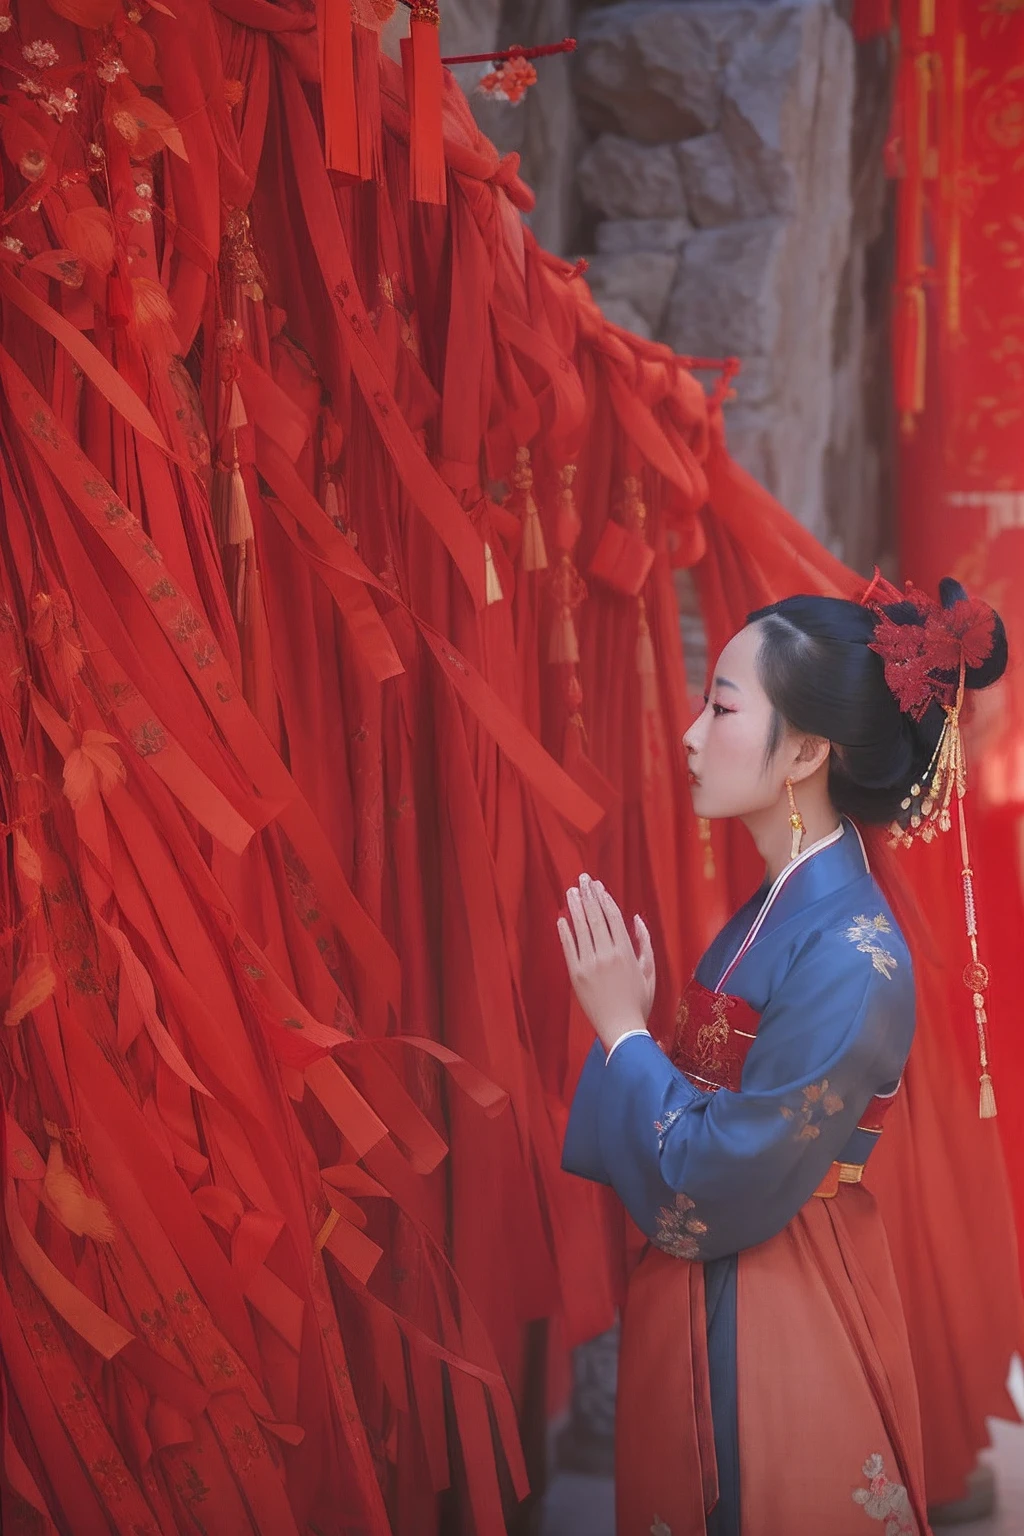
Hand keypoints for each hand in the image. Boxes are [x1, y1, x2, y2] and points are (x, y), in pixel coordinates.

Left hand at [557, 874, 654, 1052]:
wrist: (621, 1028)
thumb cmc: (639, 1001)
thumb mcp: (650, 971)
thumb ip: (645, 942)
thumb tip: (636, 918)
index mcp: (626, 952)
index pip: (613, 917)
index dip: (605, 899)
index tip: (598, 886)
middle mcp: (607, 954)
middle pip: (596, 917)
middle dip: (589, 895)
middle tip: (583, 879)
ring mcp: (589, 964)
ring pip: (581, 928)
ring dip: (575, 907)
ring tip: (571, 892)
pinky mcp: (576, 975)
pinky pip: (568, 948)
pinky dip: (564, 931)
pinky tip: (561, 918)